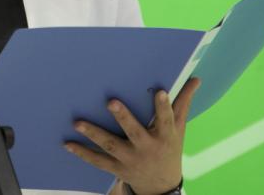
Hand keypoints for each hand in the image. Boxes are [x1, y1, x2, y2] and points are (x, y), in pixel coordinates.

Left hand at [65, 77, 200, 194]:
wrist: (161, 185)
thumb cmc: (170, 149)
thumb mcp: (179, 129)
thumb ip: (183, 103)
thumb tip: (196, 79)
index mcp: (164, 136)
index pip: (166, 120)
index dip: (163, 107)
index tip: (159, 92)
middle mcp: (147, 148)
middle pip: (134, 132)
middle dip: (123, 118)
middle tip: (111, 102)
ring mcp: (130, 159)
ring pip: (111, 146)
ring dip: (94, 134)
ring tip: (78, 123)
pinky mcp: (117, 168)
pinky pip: (98, 160)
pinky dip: (82, 153)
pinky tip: (68, 143)